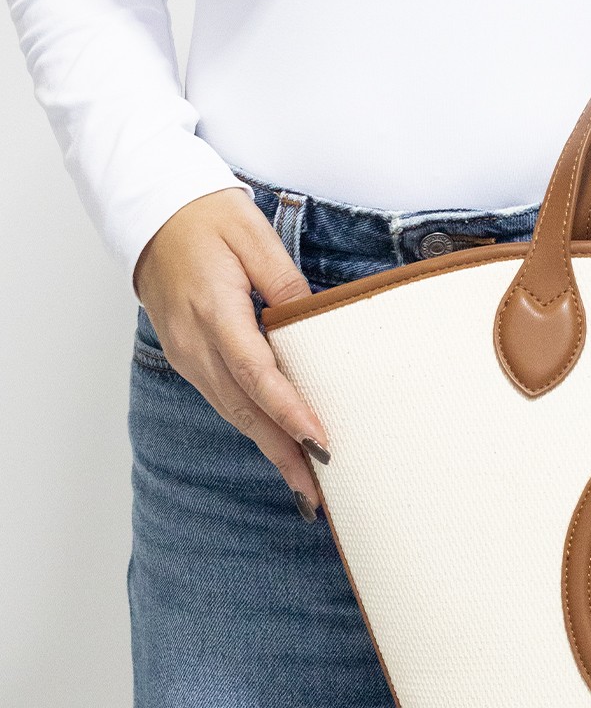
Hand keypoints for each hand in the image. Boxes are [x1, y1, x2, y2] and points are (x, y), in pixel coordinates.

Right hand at [133, 187, 329, 514]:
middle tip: (319, 493)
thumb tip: (313, 318)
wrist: (152, 213)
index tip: (321, 441)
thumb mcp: (253, 236)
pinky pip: (224, 399)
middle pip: (245, 409)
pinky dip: (252, 426)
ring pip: (233, 412)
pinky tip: (277, 443)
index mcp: (214, 311)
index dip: (290, 411)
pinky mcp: (189, 355)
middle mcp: (196, 343)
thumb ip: (284, 280)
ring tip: (305, 483)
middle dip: (283, 453)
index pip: (257, 373)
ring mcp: (188, 354)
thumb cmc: (204, 217)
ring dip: (269, 447)